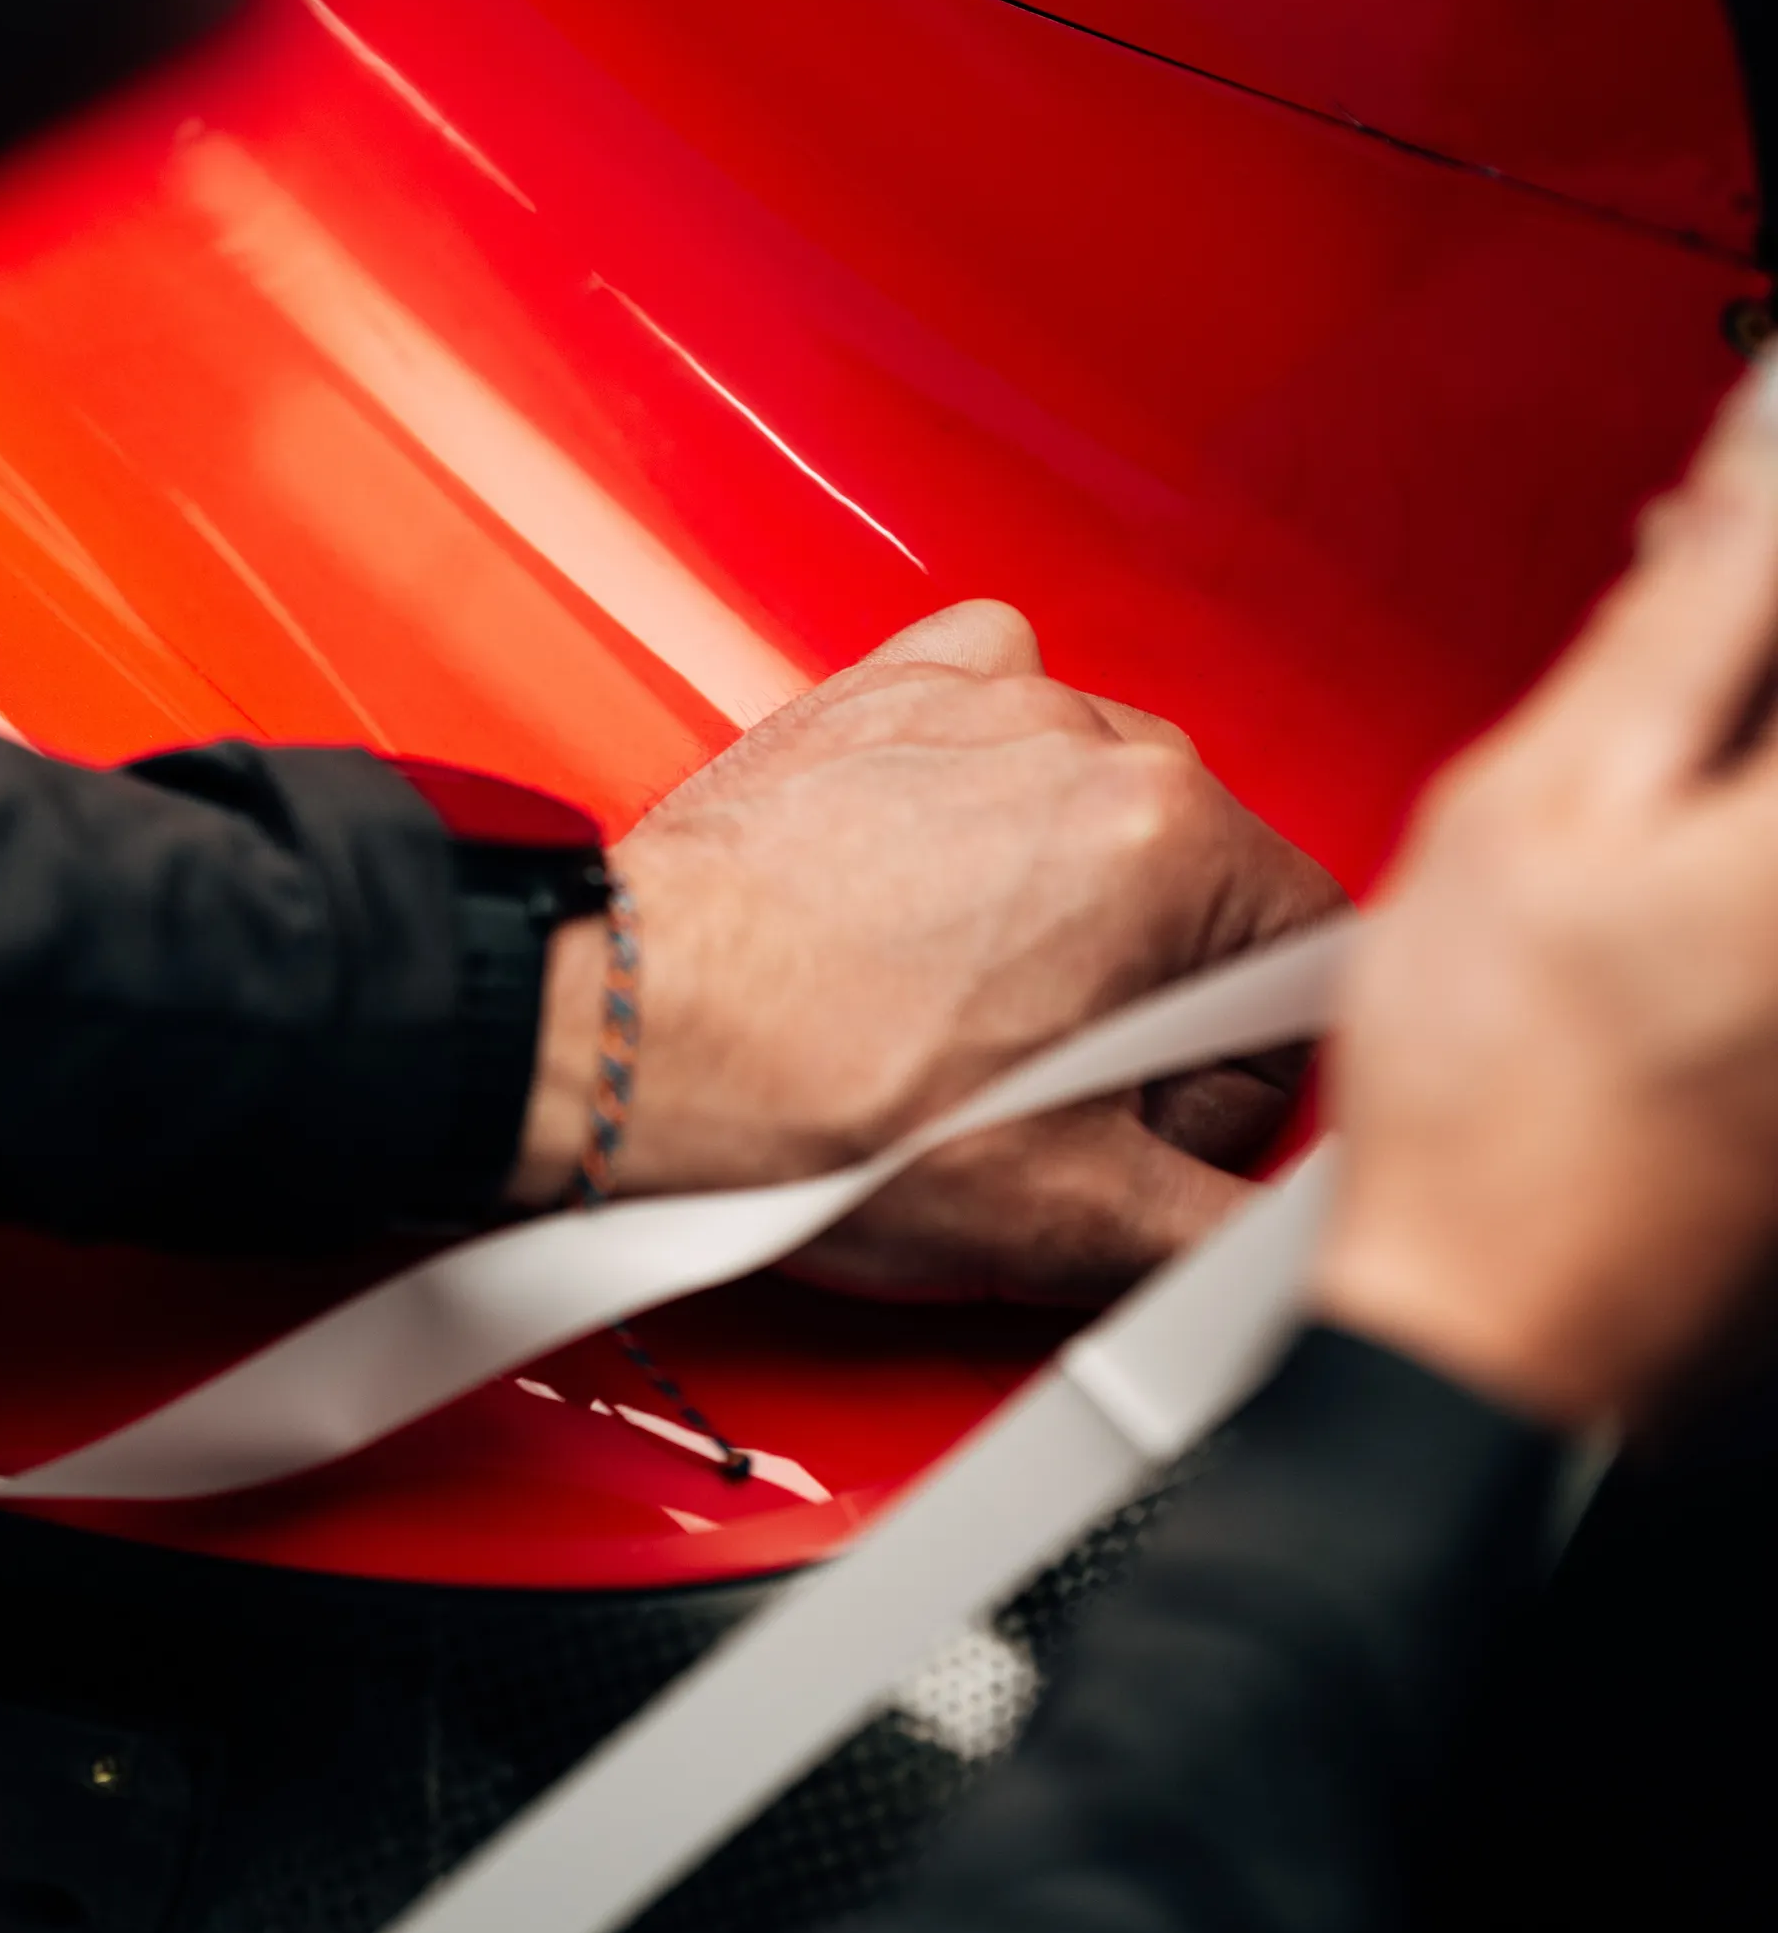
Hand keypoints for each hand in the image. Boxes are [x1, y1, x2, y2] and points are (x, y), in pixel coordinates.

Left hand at [515, 600, 1340, 1302]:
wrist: (624, 1037)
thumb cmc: (798, 1098)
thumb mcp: (1063, 1221)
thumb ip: (1222, 1225)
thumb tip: (1280, 1240)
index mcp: (1168, 845)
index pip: (1309, 955)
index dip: (1244, 1073)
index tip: (1162, 1117)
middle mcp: (1084, 742)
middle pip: (1206, 878)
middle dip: (1154, 991)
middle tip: (1050, 1081)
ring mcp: (981, 701)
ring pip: (1103, 800)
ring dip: (1071, 894)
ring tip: (971, 991)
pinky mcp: (889, 692)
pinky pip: (996, 700)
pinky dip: (987, 774)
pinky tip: (936, 869)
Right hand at [1315, 354, 1777, 1427]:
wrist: (1494, 1322)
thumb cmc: (1487, 1101)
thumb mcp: (1530, 811)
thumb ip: (1674, 629)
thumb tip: (1745, 484)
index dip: (1752, 543)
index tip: (1720, 524)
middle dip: (1742, 645)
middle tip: (1691, 597)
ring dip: (1733, 733)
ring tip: (1662, 731)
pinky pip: (1775, 887)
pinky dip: (1733, 834)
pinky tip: (1675, 836)